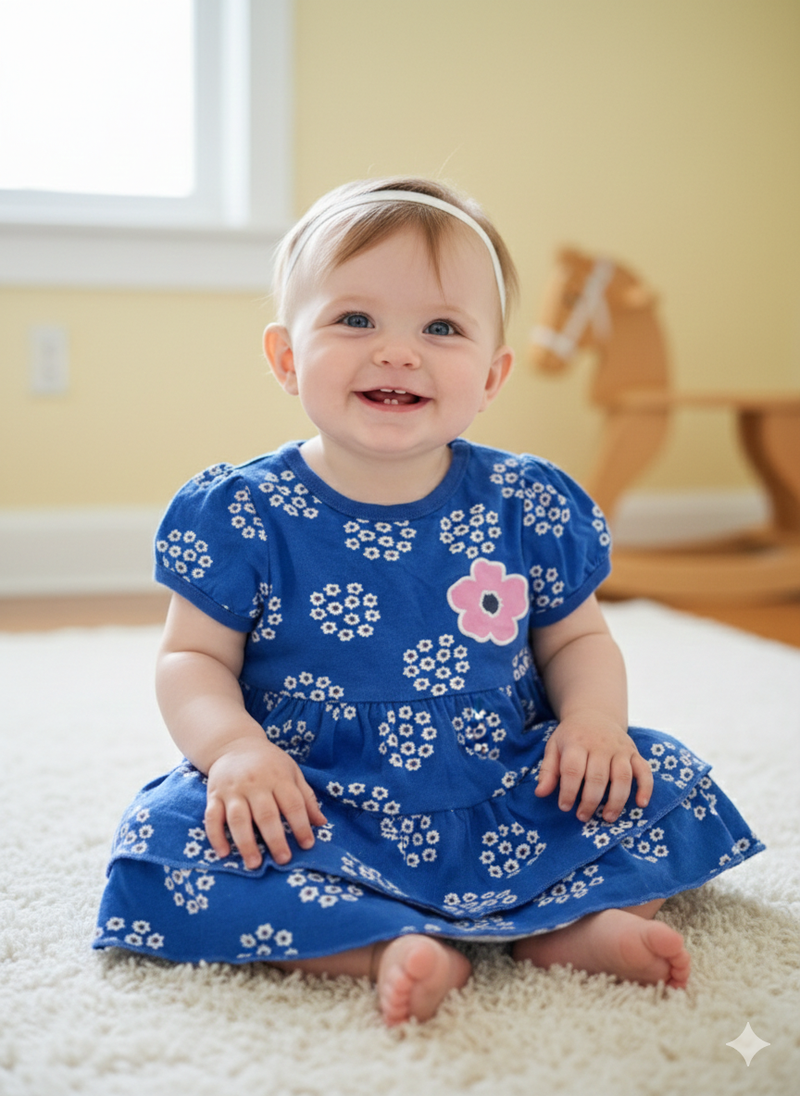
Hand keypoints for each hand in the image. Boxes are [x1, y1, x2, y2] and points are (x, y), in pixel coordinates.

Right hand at [205, 737, 326, 869]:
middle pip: (266, 815)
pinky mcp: (214, 796)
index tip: (308, 845)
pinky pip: (212, 818)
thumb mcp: (292, 772)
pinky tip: (224, 853)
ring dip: (246, 843)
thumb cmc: (269, 763)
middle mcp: (255, 784)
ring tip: (255, 864)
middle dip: (275, 839)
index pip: (292, 804)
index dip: (301, 825)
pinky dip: (216, 836)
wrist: (234, 744)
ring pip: (238, 819)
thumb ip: (306, 798)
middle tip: (283, 860)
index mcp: (278, 777)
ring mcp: (232, 790)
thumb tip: (322, 823)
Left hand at [534, 711, 652, 823]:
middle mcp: (600, 744)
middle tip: (583, 817)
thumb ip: (548, 771)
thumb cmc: (571, 736)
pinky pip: (644, 770)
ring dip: (616, 800)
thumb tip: (540, 793)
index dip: (568, 791)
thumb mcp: (554, 747)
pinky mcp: (634, 752)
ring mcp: (620, 748)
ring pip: (623, 776)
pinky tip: (641, 804)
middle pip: (598, 776)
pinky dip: (646, 787)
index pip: (573, 769)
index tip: (564, 807)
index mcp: (577, 742)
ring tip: (607, 817)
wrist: (594, 714)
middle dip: (590, 801)